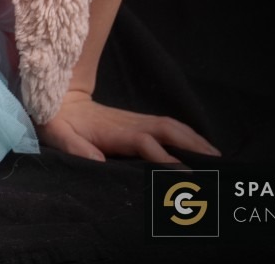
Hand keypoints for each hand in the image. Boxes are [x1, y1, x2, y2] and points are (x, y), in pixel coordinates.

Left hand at [36, 90, 219, 162]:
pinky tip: (198, 144)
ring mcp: (134, 119)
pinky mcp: (135, 120)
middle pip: (167, 131)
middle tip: (216, 163)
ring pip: (170, 126)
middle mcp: (130, 123)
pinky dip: (186, 133)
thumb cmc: (58, 121)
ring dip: (194, 138)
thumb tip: (97, 162)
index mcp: (115, 131)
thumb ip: (75, 148)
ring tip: (215, 156)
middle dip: (192, 145)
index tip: (186, 175)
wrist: (57, 99)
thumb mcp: (59, 135)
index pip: (146, 144)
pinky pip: (166, 125)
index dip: (165, 159)